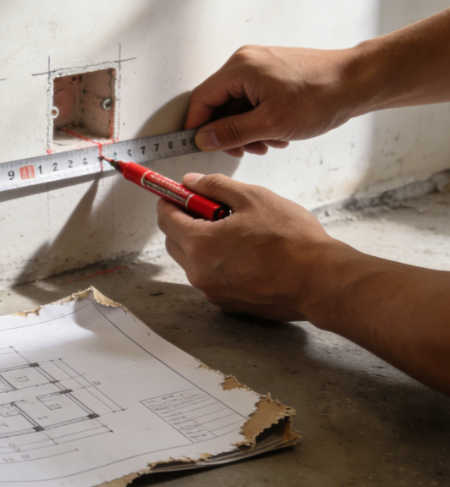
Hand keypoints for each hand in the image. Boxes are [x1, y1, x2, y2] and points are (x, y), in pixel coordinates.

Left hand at [156, 172, 341, 321]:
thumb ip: (216, 186)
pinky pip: (211, 278)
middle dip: (185, 222)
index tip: (177, 193)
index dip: (170, 200)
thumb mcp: (253, 198)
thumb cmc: (291, 240)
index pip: (165, 218)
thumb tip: (191, 182)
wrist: (320, 281)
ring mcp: (212, 292)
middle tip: (211, 208)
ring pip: (192, 261)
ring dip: (202, 244)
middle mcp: (199, 272)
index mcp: (200, 244)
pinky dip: (218, 264)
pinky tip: (245, 255)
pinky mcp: (228, 304)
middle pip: (174, 241)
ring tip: (236, 232)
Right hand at [188, 45, 362, 156]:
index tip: (199, 145)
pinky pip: (254, 99)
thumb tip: (204, 138)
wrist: (360, 80)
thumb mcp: (271, 123)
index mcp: (240, 68)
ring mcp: (262, 65)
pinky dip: (260, 119)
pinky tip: (278, 132)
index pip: (202, 99)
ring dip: (248, 129)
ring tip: (269, 143)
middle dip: (230, 132)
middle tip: (244, 150)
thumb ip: (232, 133)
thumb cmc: (323, 94)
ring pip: (238, 104)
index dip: (197, 126)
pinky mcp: (274, 72)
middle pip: (220, 102)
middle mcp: (247, 61)